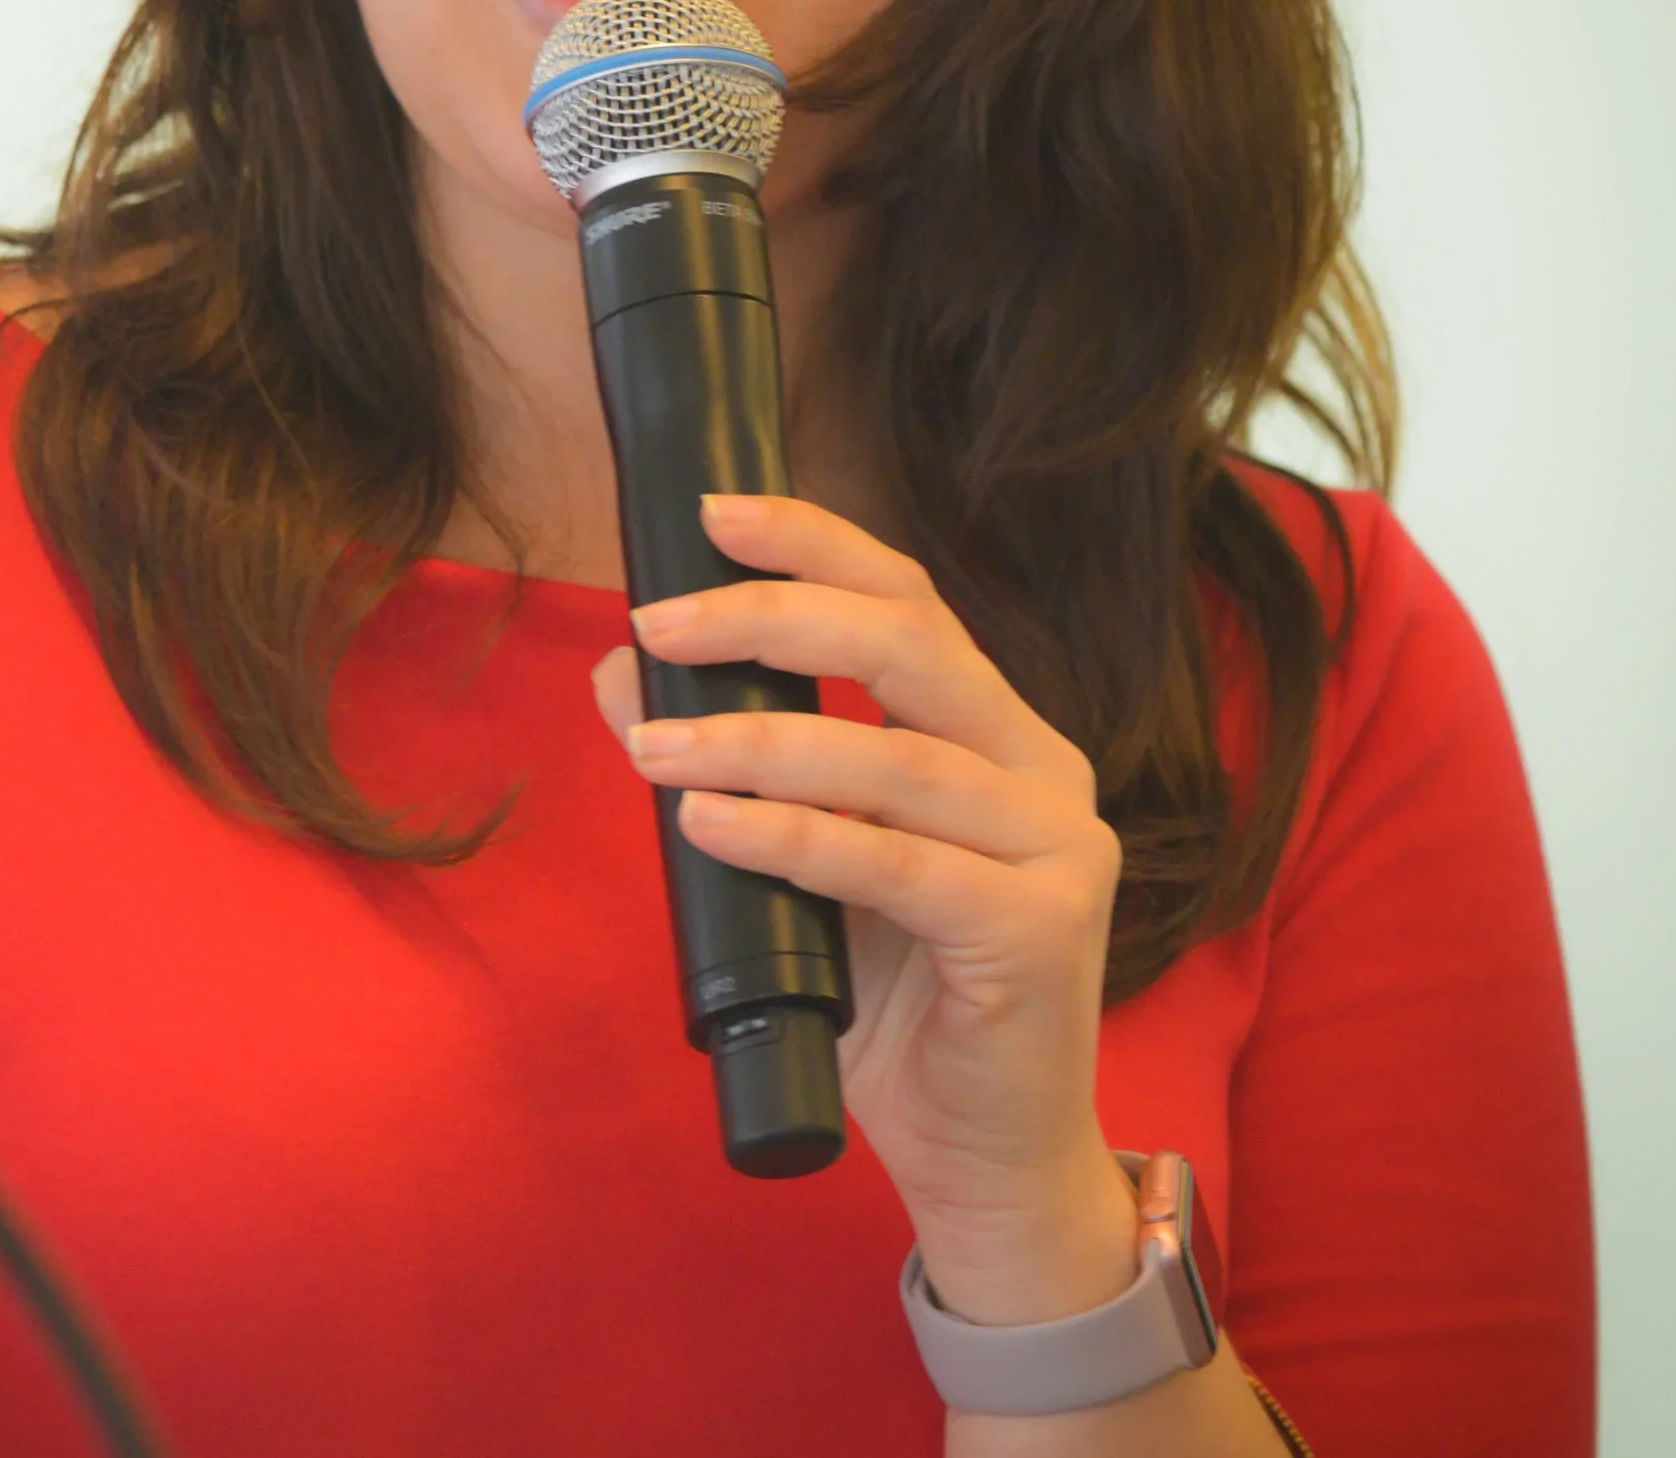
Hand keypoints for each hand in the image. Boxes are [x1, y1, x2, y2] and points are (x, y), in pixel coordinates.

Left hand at [592, 492, 1140, 1321]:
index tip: (714, 514)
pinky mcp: (1041, 930)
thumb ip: (731, 767)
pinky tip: (712, 826)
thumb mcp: (796, 863)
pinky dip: (794, 837)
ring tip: (653, 749)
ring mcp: (1056, 846)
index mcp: (993, 731)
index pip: (908, 600)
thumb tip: (619, 676)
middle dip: (771, 616)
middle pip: (909, 644)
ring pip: (894, 758)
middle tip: (659, 624)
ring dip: (755, 741)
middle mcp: (1041, 767)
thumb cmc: (892, 1003)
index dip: (814, 543)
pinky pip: (900, 864)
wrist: (984, 1161)